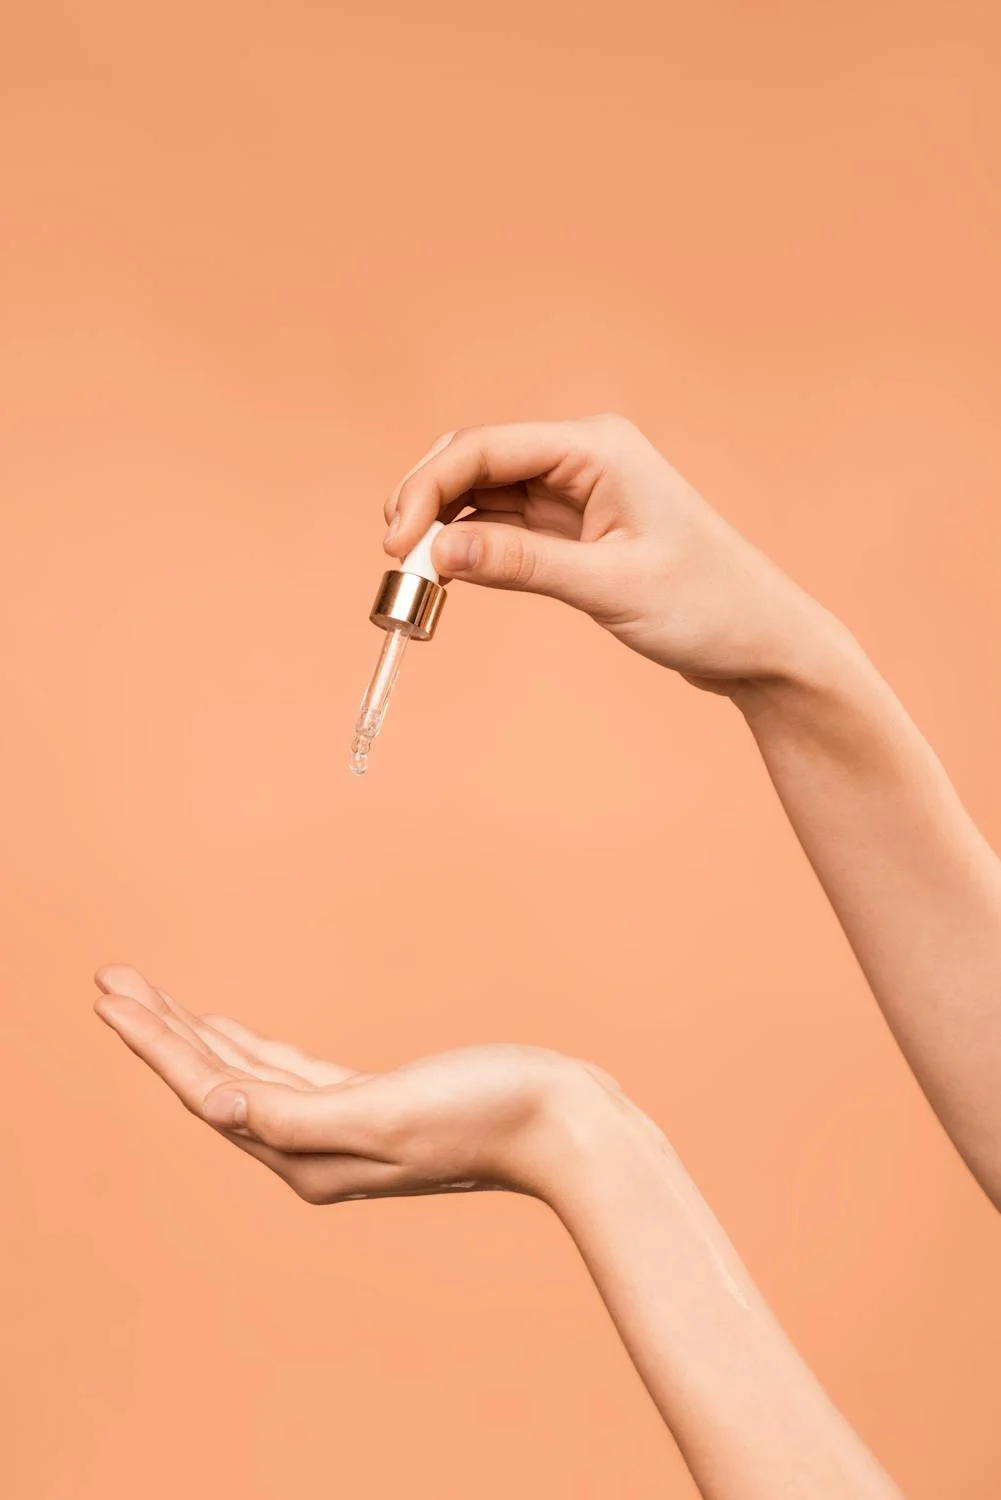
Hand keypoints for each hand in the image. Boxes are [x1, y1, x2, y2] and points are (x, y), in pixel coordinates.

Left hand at [93, 966, 601, 1203]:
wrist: (566, 1125)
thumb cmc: (487, 1114)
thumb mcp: (387, 1113)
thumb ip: (298, 1116)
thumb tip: (217, 1105)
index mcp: (306, 1155)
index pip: (209, 1091)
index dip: (154, 1042)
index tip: (107, 995)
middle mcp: (311, 1150)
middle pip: (213, 1081)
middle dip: (159, 1031)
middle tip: (110, 978)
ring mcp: (339, 1128)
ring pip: (244, 1074)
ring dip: (195, 1034)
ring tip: (149, 996)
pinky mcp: (368, 1105)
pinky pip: (284, 1074)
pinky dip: (247, 1047)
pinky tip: (230, 1029)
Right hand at [384, 415, 834, 695]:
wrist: (760, 643)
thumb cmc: (706, 606)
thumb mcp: (609, 587)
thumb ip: (520, 566)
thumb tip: (437, 554)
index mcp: (597, 447)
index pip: (486, 448)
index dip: (428, 489)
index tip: (396, 544)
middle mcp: (584, 457)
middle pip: (476, 462)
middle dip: (426, 503)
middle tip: (394, 560)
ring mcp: (578, 493)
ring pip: (484, 495)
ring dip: (444, 529)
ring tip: (414, 579)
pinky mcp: (576, 530)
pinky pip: (505, 528)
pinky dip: (471, 550)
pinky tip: (447, 578)